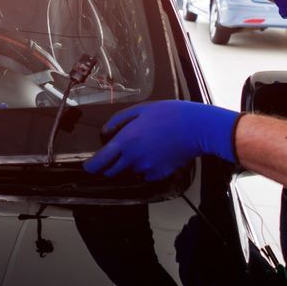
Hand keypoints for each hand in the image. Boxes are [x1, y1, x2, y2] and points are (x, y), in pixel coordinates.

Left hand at [83, 101, 239, 180]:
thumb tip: (105, 132)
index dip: (91, 167)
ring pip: (129, 173)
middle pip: (111, 172)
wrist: (197, 128)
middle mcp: (133, 158)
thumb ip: (118, 121)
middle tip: (114, 155)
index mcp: (126, 141)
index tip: (88, 166)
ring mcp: (147, 168)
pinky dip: (144, 169)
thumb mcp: (140, 110)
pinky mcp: (160, 174)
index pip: (100, 162)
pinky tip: (152, 156)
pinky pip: (145, 175)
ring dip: (128, 166)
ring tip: (140, 150)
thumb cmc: (169, 114)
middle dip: (109, 166)